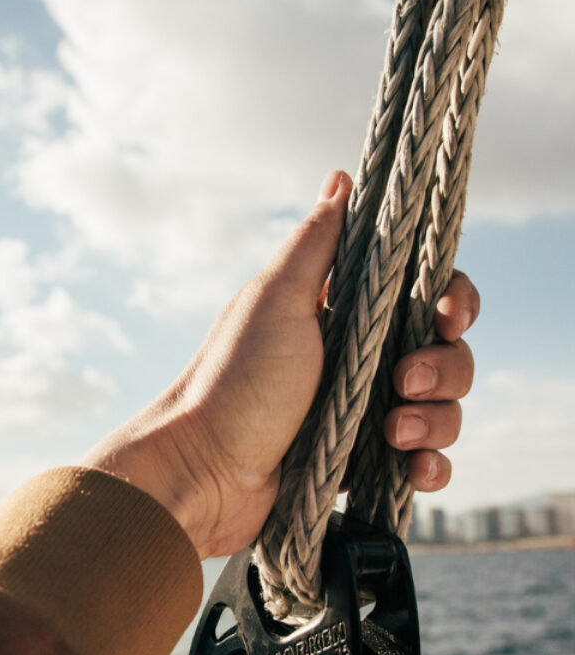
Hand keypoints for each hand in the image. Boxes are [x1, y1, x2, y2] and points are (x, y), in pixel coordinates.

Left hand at [85, 171, 478, 558]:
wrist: (203, 476)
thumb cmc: (233, 382)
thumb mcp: (275, 301)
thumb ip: (316, 244)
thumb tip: (341, 178)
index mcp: (343, 314)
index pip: (424, 295)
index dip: (450, 300)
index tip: (446, 315)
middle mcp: (361, 361)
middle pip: (446, 352)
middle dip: (445, 367)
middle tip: (405, 382)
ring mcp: (364, 415)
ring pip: (444, 409)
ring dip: (437, 420)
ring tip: (394, 432)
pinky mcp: (363, 467)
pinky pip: (424, 463)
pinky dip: (430, 467)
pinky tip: (414, 469)